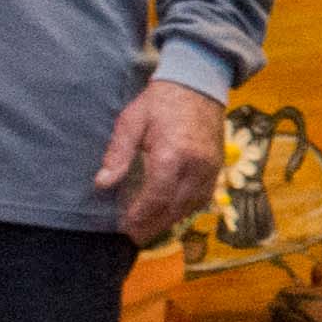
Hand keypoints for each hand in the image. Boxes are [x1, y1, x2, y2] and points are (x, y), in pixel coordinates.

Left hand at [92, 79, 227, 244]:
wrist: (198, 85)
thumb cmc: (160, 102)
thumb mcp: (131, 121)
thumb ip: (118, 153)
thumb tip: (103, 183)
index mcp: (172, 154)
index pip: (157, 197)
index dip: (140, 216)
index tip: (124, 226)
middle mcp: (196, 166)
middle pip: (174, 207)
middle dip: (153, 225)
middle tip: (133, 236)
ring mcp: (211, 168)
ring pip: (190, 206)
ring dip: (169, 220)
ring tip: (149, 228)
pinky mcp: (218, 167)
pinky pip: (203, 198)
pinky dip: (185, 209)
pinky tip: (170, 213)